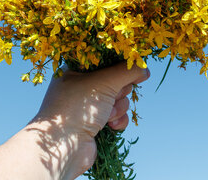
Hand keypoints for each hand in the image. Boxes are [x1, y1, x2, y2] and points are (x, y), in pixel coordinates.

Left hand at [26, 63, 149, 177]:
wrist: (62, 147)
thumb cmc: (77, 107)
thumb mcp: (104, 81)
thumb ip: (127, 71)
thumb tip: (145, 69)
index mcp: (76, 70)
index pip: (105, 60)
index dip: (121, 64)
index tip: (134, 68)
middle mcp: (81, 86)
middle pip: (116, 80)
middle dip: (119, 90)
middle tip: (112, 95)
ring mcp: (88, 106)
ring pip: (119, 99)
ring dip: (118, 107)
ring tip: (106, 115)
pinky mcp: (95, 124)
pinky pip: (118, 116)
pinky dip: (118, 120)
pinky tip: (110, 126)